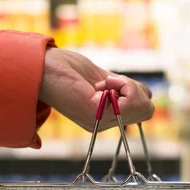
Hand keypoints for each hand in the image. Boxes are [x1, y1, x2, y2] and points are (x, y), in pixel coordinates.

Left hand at [38, 48, 153, 131]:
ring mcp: (99, 121)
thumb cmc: (67, 68)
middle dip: (135, 89)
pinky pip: (129, 102)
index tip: (109, 82)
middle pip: (147, 110)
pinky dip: (121, 84)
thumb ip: (121, 89)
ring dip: (129, 86)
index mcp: (104, 117)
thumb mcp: (104, 79)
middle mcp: (103, 124)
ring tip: (103, 81)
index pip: (144, 111)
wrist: (42, 66)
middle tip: (108, 82)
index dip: (135, 91)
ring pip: (144, 107)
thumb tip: (146, 96)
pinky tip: (101, 82)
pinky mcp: (96, 113)